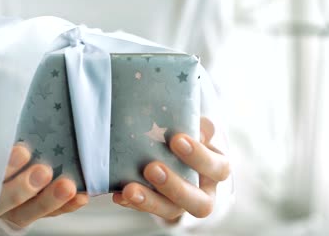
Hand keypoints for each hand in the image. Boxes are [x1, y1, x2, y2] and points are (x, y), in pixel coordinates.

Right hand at [0, 114, 88, 227]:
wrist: (14, 156)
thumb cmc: (0, 141)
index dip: (2, 167)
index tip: (22, 150)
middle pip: (0, 203)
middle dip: (22, 188)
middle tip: (44, 170)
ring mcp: (13, 210)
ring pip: (26, 214)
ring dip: (48, 201)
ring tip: (68, 186)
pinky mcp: (37, 214)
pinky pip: (52, 215)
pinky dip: (67, 206)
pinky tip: (81, 196)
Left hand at [112, 117, 229, 222]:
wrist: (174, 148)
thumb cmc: (188, 134)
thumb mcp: (196, 127)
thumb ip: (199, 126)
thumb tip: (200, 128)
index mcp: (217, 170)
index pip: (217, 168)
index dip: (199, 156)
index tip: (176, 139)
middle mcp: (204, 193)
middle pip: (199, 202)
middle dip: (174, 187)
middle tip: (152, 168)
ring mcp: (181, 204)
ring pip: (171, 211)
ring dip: (149, 201)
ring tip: (130, 189)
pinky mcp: (159, 208)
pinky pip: (146, 210)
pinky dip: (131, 203)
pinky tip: (119, 195)